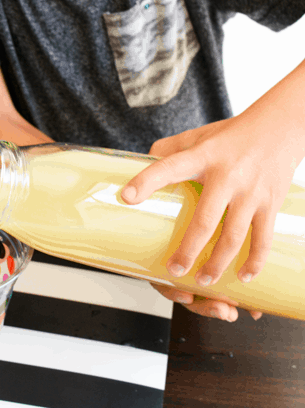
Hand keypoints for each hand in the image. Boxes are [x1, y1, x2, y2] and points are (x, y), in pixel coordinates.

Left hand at [120, 94, 304, 317]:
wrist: (280, 127)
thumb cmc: (233, 134)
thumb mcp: (197, 136)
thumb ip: (168, 149)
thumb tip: (140, 164)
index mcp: (203, 156)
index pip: (170, 167)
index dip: (146, 181)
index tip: (127, 196)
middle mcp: (227, 175)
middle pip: (205, 220)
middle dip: (188, 250)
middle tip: (174, 269)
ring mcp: (251, 192)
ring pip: (233, 237)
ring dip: (217, 264)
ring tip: (203, 280)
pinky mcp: (271, 203)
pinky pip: (263, 239)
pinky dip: (254, 262)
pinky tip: (244, 276)